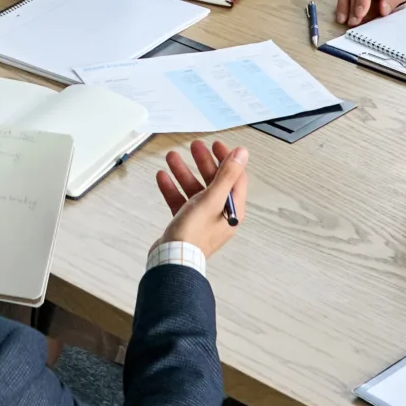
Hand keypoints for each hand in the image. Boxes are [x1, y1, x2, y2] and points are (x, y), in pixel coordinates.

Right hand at [153, 139, 250, 258]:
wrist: (173, 260)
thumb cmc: (194, 234)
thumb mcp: (212, 198)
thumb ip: (227, 175)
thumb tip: (242, 154)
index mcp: (232, 209)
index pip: (235, 177)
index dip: (227, 158)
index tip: (215, 145)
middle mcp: (219, 213)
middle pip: (214, 181)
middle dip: (203, 162)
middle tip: (194, 147)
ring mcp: (202, 219)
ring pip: (195, 189)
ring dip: (183, 172)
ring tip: (171, 157)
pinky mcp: (186, 223)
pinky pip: (181, 200)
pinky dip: (172, 188)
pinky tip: (162, 177)